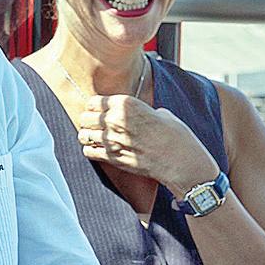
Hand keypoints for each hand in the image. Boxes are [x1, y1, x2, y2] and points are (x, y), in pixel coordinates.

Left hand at [73, 94, 217, 193]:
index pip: (94, 101)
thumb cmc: (176, 137)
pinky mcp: (112, 158)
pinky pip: (88, 152)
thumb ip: (142, 111)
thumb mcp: (161, 113)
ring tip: (94, 138)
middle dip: (88, 121)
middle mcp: (116, 120)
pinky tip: (98, 150)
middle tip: (94, 125)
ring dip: (87, 136)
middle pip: (85, 117)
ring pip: (83, 135)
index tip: (97, 111)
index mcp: (126, 104)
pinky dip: (90, 150)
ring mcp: (112, 140)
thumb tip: (138, 113)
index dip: (95, 106)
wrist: (181, 162)